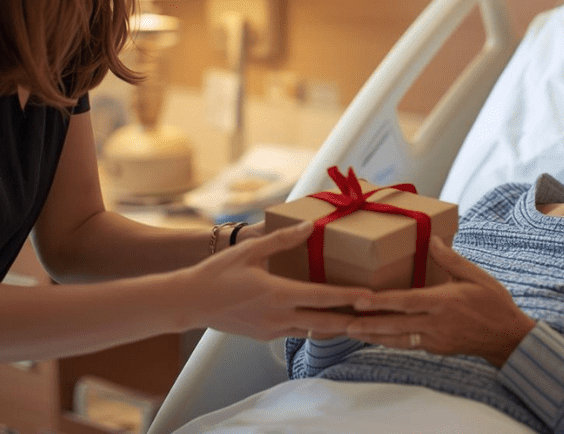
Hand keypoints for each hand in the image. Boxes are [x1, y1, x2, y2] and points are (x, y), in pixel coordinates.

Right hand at [182, 221, 367, 340]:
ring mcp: (272, 330)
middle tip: (375, 315)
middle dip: (352, 319)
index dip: (350, 298)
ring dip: (334, 325)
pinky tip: (322, 318)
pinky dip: (313, 326)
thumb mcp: (249, 251)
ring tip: (356, 318)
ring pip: (313, 330)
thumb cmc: (217, 273)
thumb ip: (282, 240)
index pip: (323, 298)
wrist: (188, 302)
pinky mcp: (264, 337)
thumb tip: (309, 227)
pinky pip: (296, 332)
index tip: (371, 298)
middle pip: (326, 322)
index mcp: (278, 294)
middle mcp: (279, 316)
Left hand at [345, 237, 534, 366]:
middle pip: (396, 325)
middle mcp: (437, 323)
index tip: (360, 301)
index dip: (381, 303)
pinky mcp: (436, 348)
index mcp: (444, 302)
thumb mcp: (477, 276)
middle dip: (369, 324)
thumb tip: (431, 239)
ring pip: (398, 339)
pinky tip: (375, 337)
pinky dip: (389, 341)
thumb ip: (451, 259)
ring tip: (351, 331)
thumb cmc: (493, 302)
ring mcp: (435, 339)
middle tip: (344, 322)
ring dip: (374, 336)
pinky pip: (408, 345)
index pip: (406, 302)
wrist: (509, 338)